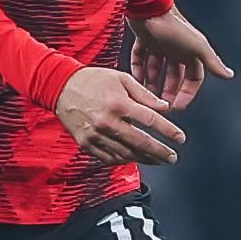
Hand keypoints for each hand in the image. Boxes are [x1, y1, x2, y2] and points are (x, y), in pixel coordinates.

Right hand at [56, 68, 186, 165]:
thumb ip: (145, 95)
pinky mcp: (86, 144)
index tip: (180, 139)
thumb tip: (165, 108)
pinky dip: (124, 160)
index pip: (150, 121)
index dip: (168, 131)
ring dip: (145, 159)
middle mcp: (107, 122)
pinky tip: (135, 158)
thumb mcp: (122, 79)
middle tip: (172, 157)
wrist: (60, 86)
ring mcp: (95, 135)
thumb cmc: (93, 80)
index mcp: (118, 104)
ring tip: (158, 160)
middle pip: (141, 143)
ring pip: (126, 154)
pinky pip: (109, 158)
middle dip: (160, 152)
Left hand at [129, 7, 235, 110]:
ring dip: (151, 83)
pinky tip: (134, 80)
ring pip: (155, 69)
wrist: (150, 6)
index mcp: (191, 52)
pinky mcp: (144, 37)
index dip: (187, 93)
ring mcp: (160, 43)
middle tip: (159, 106)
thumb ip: (212, 62)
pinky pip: (140, 57)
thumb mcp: (196, 47)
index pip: (193, 78)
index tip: (177, 106)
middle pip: (173, 76)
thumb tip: (230, 75)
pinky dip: (137, 69)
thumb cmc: (175, 27)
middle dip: (168, 91)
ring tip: (144, 97)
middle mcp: (176, 48)